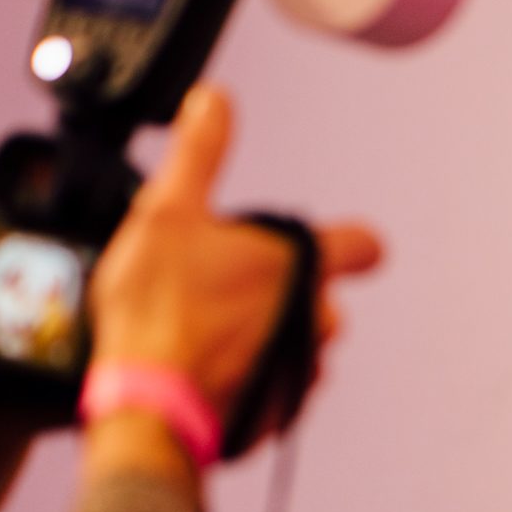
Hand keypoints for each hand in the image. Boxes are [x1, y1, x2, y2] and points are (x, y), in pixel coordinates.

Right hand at [89, 84, 383, 424]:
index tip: (321, 242)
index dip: (347, 241)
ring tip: (203, 330)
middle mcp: (319, 319)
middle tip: (218, 287)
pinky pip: (275, 383)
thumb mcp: (167, 212)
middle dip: (279, 289)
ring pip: (298, 339)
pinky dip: (248, 375)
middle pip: (318, 293)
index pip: (364, 245)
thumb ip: (199, 152)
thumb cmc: (159, 309)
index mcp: (303, 265)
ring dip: (264, 332)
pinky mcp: (279, 412)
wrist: (148, 407)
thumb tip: (215, 99)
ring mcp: (303, 370)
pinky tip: (202, 367)